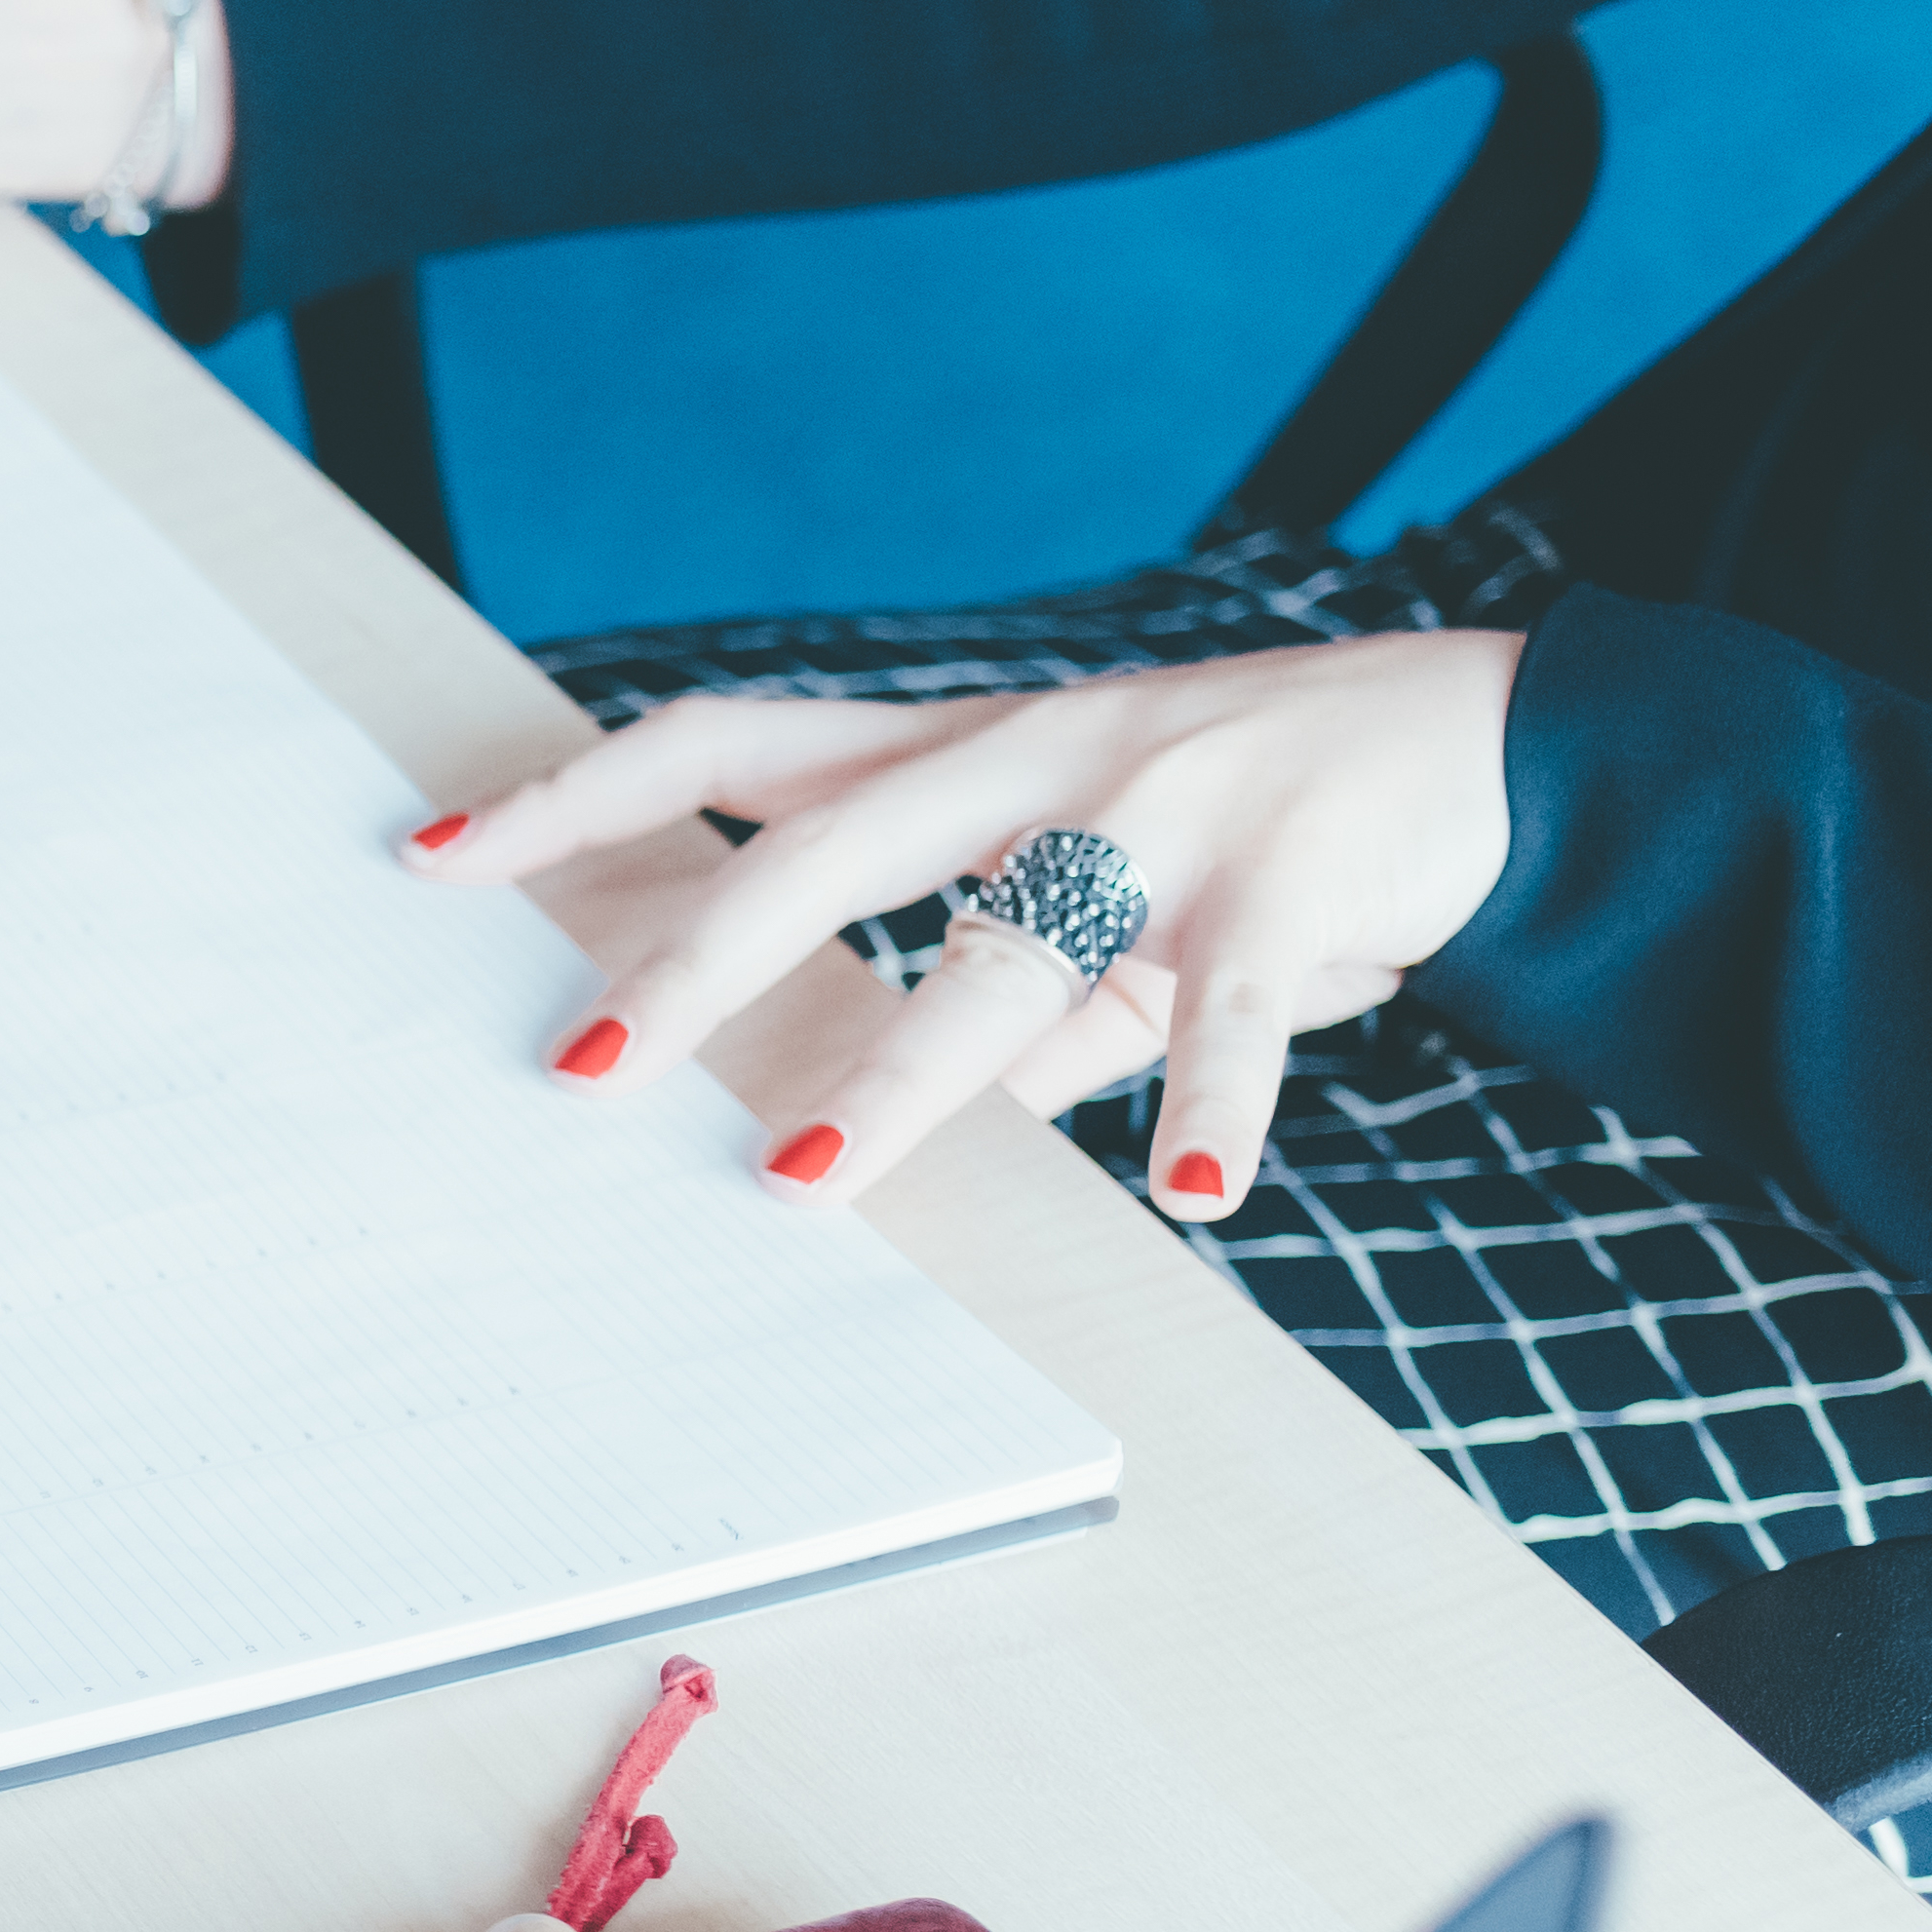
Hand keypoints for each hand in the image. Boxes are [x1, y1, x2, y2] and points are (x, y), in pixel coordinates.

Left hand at [408, 630, 1525, 1205]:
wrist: (1492, 736)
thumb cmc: (1245, 826)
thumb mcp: (1084, 900)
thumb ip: (980, 1002)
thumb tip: (866, 1116)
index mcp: (956, 753)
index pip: (724, 752)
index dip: (578, 797)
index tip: (438, 854)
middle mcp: (1036, 761)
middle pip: (822, 847)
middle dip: (697, 956)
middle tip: (587, 1065)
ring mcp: (1166, 815)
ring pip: (1008, 947)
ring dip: (904, 1077)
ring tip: (809, 1177)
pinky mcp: (1297, 881)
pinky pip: (1244, 1013)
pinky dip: (1220, 1106)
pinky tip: (1198, 1195)